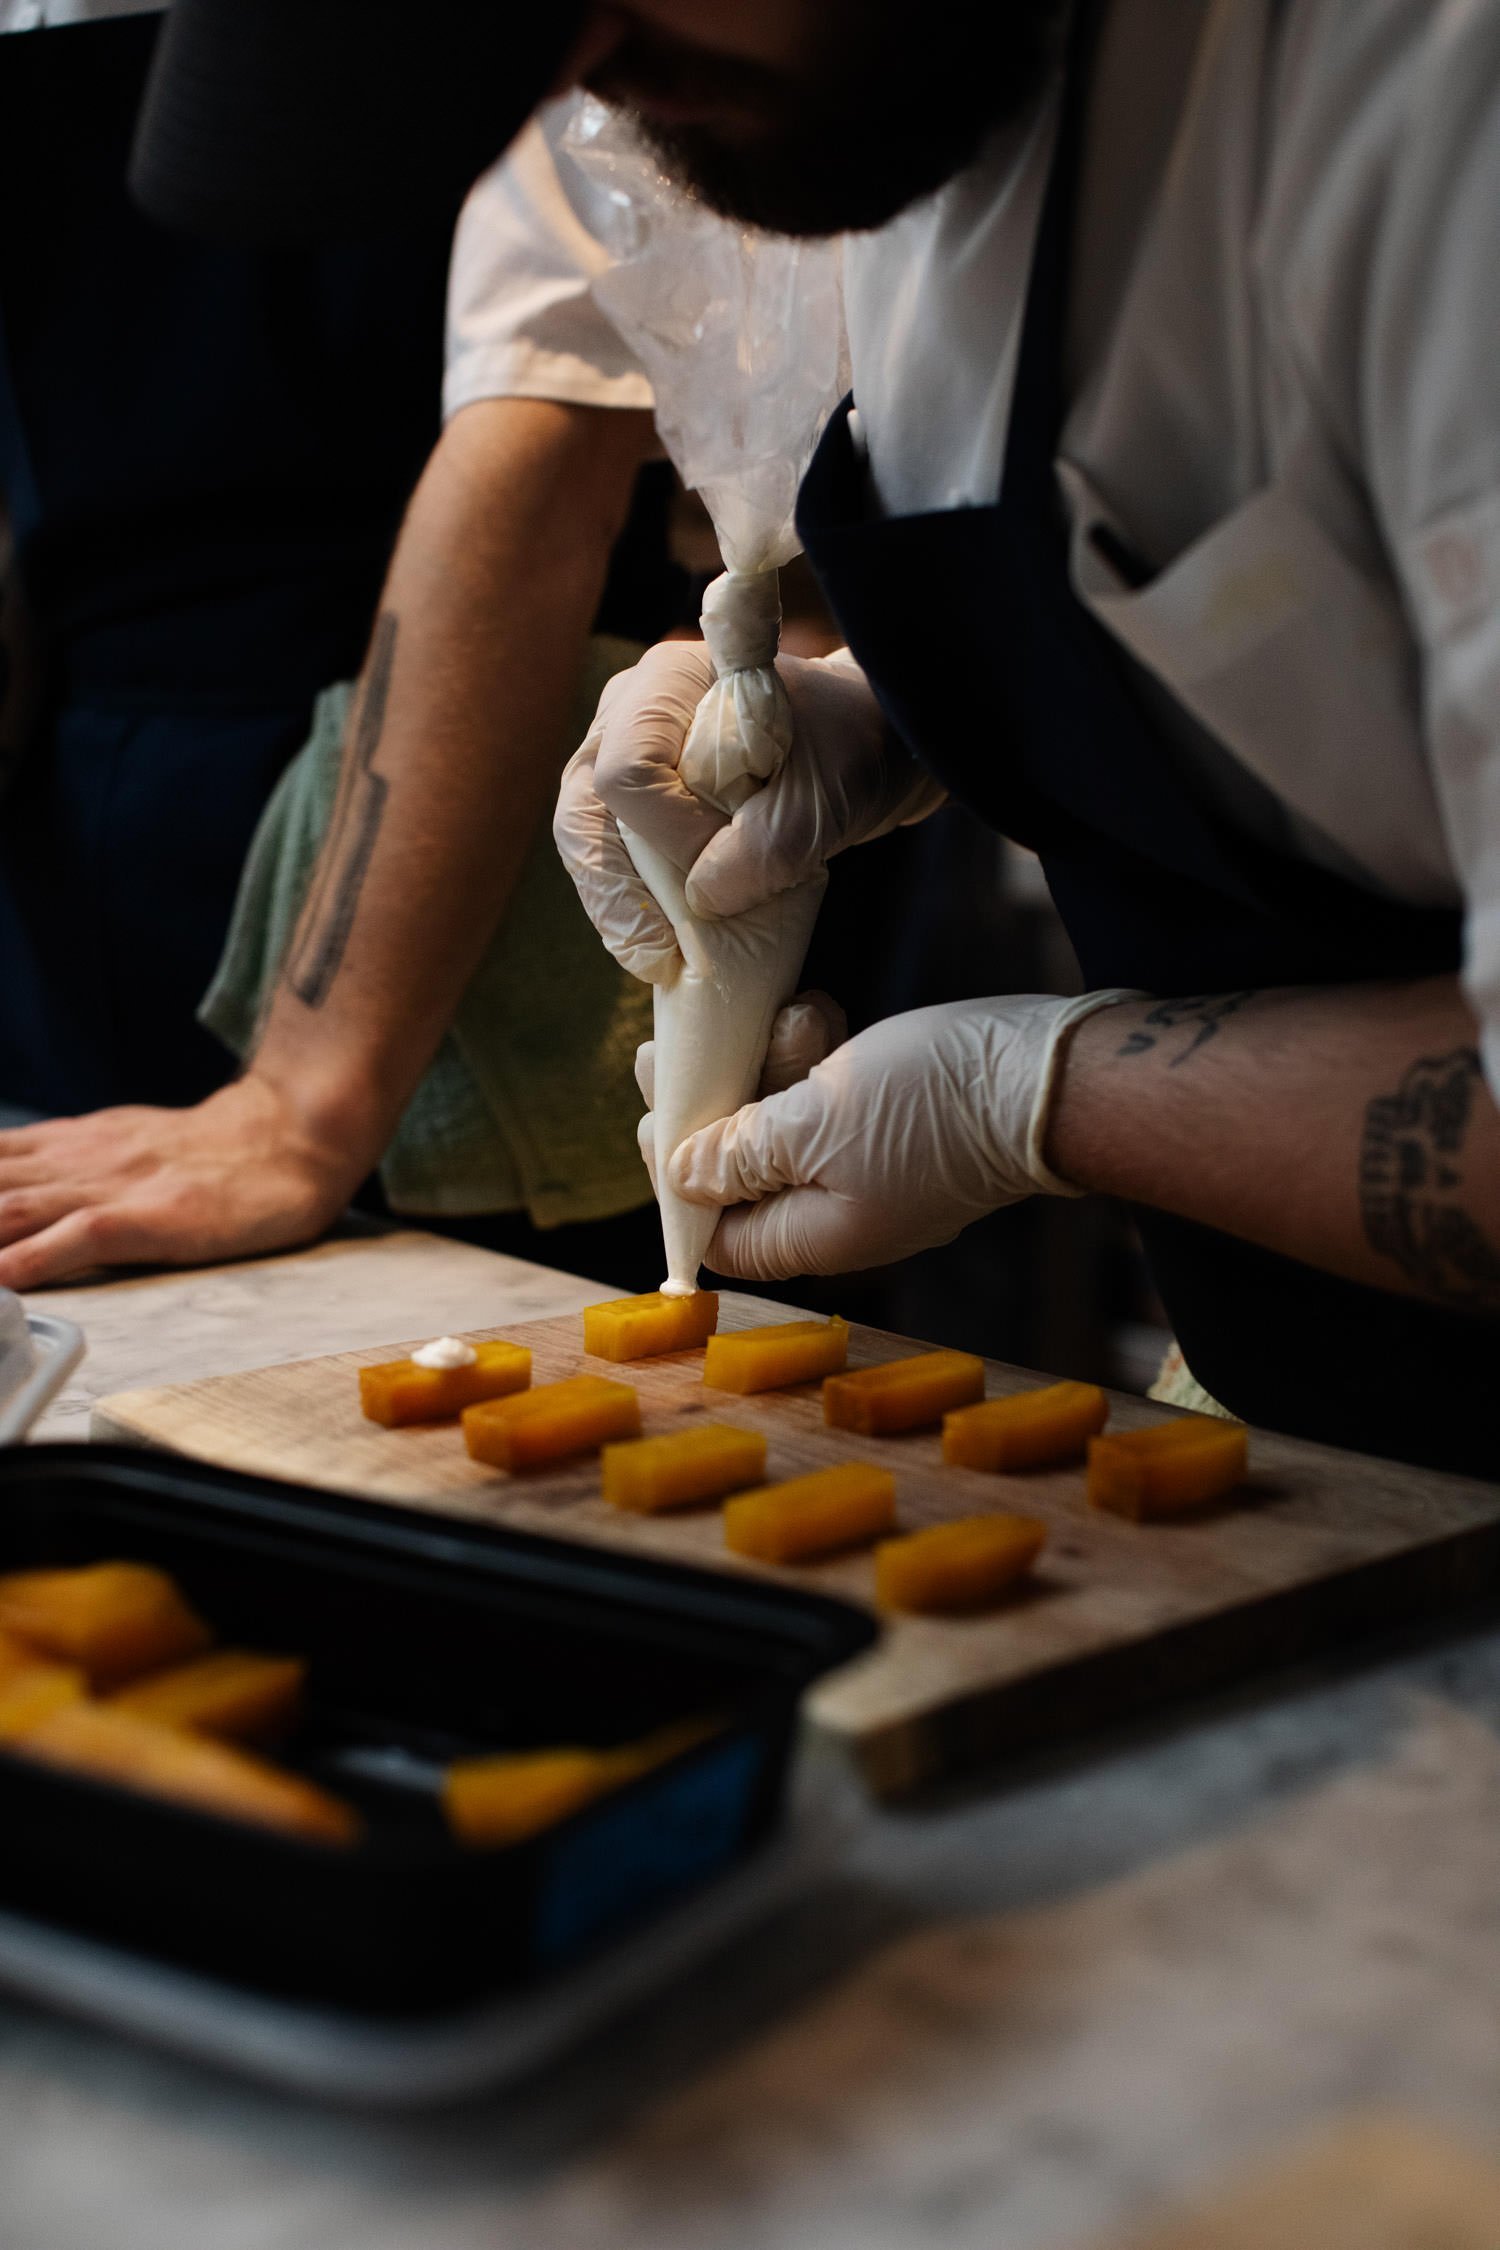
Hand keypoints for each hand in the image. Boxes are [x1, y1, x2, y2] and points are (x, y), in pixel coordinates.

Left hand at [0, 1074, 363, 1288]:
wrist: (293, 1134)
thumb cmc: (216, 1152)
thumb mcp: (124, 1143)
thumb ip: (66, 1166)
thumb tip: (17, 1187)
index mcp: (68, 1145)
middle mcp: (76, 1161)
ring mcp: (111, 1187)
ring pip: (12, 1210)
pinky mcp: (151, 1217)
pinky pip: (77, 1239)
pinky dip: (29, 1260)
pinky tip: (3, 1281)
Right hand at [554, 640, 944, 983]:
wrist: (862, 751)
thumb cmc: (845, 753)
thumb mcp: (820, 801)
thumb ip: (764, 848)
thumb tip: (700, 900)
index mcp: (668, 684)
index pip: (629, 771)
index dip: (671, 835)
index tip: (730, 865)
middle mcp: (627, 713)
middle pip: (583, 809)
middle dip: (615, 889)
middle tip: (657, 955)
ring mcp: (622, 756)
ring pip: (586, 841)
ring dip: (619, 907)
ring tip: (659, 960)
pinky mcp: (634, 804)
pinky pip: (609, 860)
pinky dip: (633, 908)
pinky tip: (664, 948)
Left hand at [666, 992, 1136, 1281]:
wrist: (1050, 1074)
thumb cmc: (934, 1104)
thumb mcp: (816, 1122)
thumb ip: (740, 1154)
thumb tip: (680, 1178)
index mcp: (817, 1235)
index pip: (720, 1236)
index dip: (679, 1183)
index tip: (659, 1116)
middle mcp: (842, 1213)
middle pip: (746, 1173)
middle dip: (715, 1106)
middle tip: (680, 1047)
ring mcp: (874, 1167)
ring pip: (787, 1122)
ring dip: (771, 1065)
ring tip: (789, 1016)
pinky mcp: (900, 1122)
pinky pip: (833, 1097)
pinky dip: (818, 1055)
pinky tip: (819, 1012)